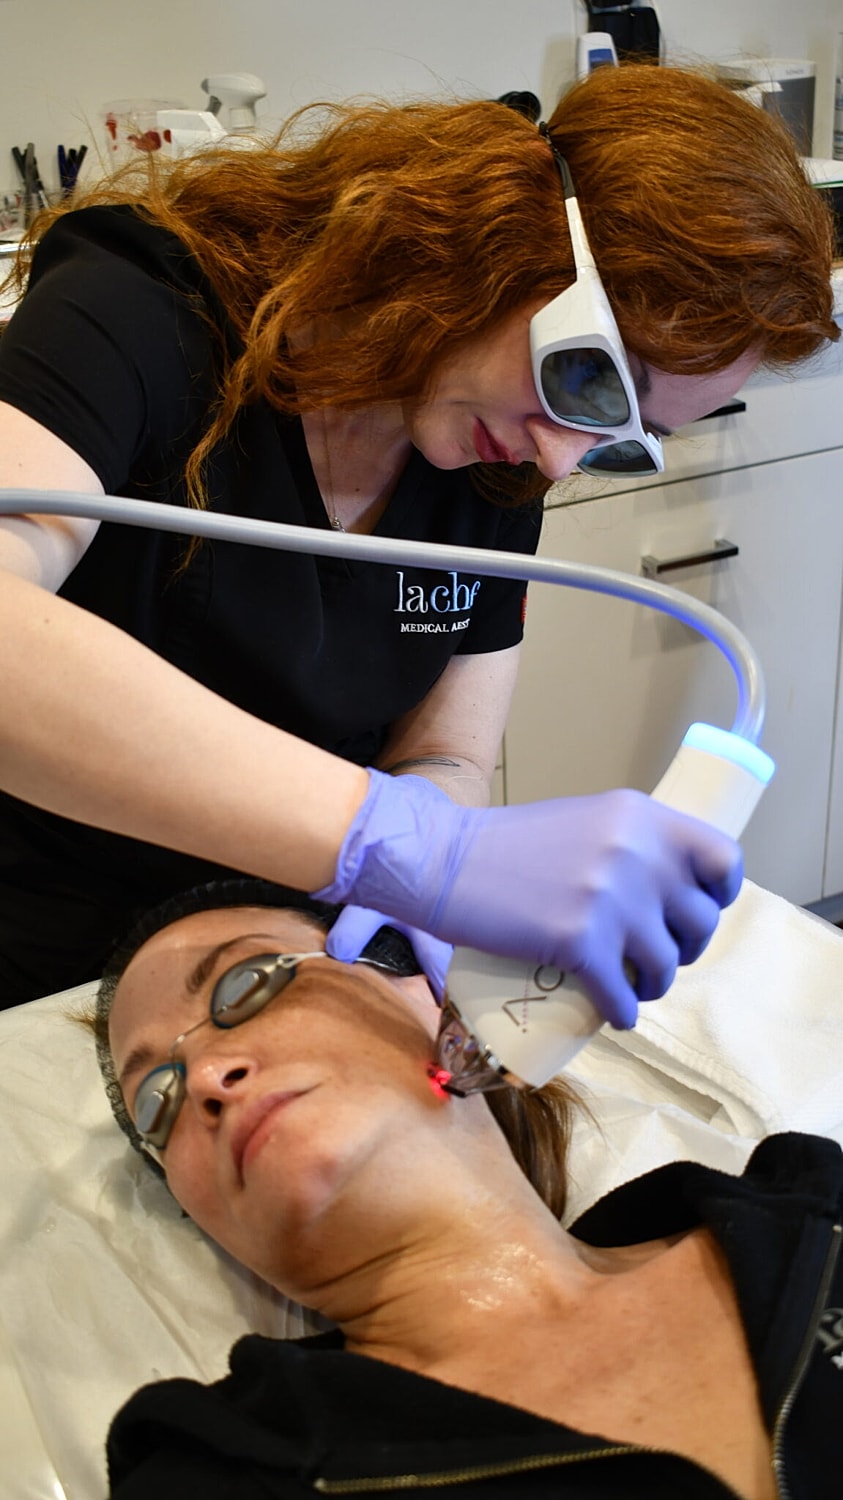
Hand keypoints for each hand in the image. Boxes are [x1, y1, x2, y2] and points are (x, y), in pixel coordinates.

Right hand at [315, 771, 742, 1028]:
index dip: (717, 894)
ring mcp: (611, 898)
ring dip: (652, 985)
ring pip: (665, 966)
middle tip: (654, 957)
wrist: (442, 860)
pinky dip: (622, 1012)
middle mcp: (637, 852)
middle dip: (682, 948)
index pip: (723, 859)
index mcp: (641, 817)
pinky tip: (612, 1012)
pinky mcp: (581, 942)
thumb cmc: (505, 845)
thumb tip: (671, 891)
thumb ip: (630, 846)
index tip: (693, 911)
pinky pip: (624, 996)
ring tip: (631, 986)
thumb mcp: (584, 822)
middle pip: (700, 922)